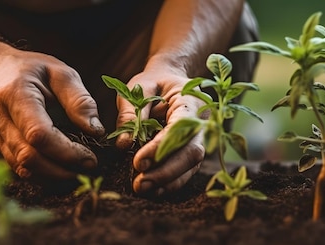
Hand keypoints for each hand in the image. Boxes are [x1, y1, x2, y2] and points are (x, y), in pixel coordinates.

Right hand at [0, 49, 104, 182]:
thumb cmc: (30, 69)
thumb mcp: (59, 72)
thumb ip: (79, 100)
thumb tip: (96, 131)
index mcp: (15, 94)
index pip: (39, 134)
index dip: (66, 152)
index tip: (90, 157)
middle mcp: (0, 117)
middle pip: (29, 157)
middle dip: (62, 170)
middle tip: (88, 168)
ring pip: (23, 167)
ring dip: (53, 176)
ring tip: (78, 171)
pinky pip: (20, 168)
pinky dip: (42, 174)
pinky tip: (61, 169)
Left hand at [115, 69, 205, 195]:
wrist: (170, 80)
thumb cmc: (153, 83)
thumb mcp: (138, 89)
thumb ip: (130, 113)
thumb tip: (123, 144)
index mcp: (189, 102)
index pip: (179, 129)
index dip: (160, 148)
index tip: (138, 161)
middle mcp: (201, 123)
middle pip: (191, 153)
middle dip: (166, 171)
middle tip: (139, 184)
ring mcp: (200, 139)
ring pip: (191, 166)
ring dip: (167, 181)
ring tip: (142, 189)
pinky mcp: (192, 151)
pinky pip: (186, 170)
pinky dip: (171, 182)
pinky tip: (153, 190)